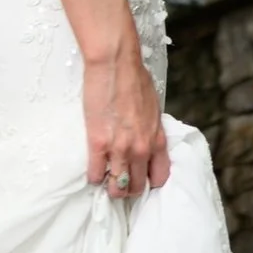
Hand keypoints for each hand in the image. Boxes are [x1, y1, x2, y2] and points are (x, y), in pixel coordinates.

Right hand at [83, 41, 167, 196]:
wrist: (115, 63)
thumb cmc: (135, 79)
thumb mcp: (153, 108)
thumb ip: (151, 128)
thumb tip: (145, 136)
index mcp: (157, 140)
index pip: (159, 176)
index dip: (149, 182)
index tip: (140, 179)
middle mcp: (141, 149)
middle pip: (137, 186)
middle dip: (128, 188)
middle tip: (120, 182)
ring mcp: (120, 148)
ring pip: (117, 187)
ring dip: (111, 188)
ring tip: (105, 182)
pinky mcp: (98, 143)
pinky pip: (95, 173)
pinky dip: (94, 176)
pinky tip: (92, 171)